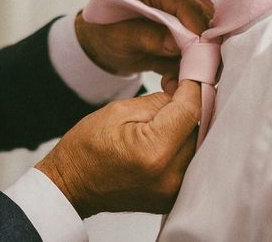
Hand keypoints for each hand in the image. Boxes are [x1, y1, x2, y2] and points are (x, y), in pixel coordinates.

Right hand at [36, 80, 200, 217]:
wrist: (72, 184)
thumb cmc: (88, 147)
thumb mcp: (120, 110)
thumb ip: (159, 101)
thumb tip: (184, 91)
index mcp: (155, 151)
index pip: (190, 111)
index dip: (193, 87)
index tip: (191, 73)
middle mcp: (170, 176)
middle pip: (199, 129)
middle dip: (190, 107)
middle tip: (175, 92)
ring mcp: (173, 192)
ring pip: (198, 146)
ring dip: (189, 127)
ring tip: (169, 115)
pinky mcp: (173, 197)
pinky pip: (190, 163)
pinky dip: (184, 145)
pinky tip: (170, 135)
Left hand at [75, 0, 211, 80]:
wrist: (102, 44)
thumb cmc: (106, 31)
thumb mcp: (120, 36)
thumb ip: (147, 37)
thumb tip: (176, 44)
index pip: (184, 2)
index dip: (195, 24)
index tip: (200, 49)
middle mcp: (176, 3)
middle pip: (202, 23)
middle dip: (198, 51)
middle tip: (190, 76)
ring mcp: (183, 23)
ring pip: (202, 43)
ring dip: (192, 66)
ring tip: (172, 84)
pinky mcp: (184, 42)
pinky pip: (194, 58)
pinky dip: (185, 73)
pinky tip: (169, 84)